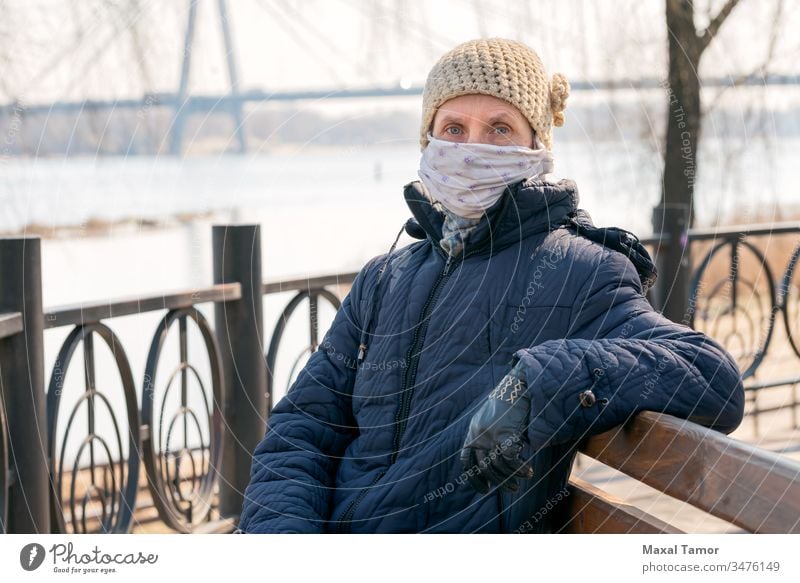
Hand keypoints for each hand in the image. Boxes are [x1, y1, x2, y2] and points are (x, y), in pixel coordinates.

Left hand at [460, 370, 534, 493]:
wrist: (519, 385)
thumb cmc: (510, 403)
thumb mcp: (493, 420)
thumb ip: (490, 438)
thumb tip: (497, 462)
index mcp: (473, 431)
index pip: (466, 460)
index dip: (474, 478)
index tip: (485, 489)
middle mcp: (478, 434)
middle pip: (484, 467)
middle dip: (498, 481)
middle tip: (512, 488)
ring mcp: (490, 435)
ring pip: (498, 466)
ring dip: (511, 477)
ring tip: (523, 479)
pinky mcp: (505, 434)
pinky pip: (511, 460)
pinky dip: (521, 468)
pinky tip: (529, 470)